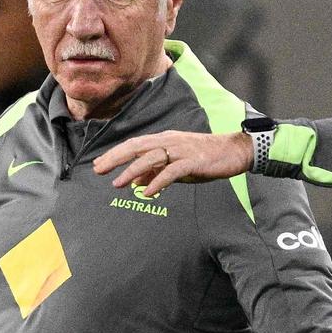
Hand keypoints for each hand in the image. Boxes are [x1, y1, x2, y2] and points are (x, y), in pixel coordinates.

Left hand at [93, 130, 253, 195]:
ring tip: (117, 184)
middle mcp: (169, 141)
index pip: (134, 145)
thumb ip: (156, 172)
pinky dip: (158, 181)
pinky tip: (146, 192)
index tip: (98, 164)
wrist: (233, 151)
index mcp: (164, 140)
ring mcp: (180, 150)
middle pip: (136, 147)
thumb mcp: (176, 165)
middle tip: (98, 170)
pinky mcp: (192, 162)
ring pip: (150, 158)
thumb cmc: (204, 158)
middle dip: (115, 158)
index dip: (115, 154)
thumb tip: (136, 183)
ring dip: (132, 171)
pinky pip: (171, 172)